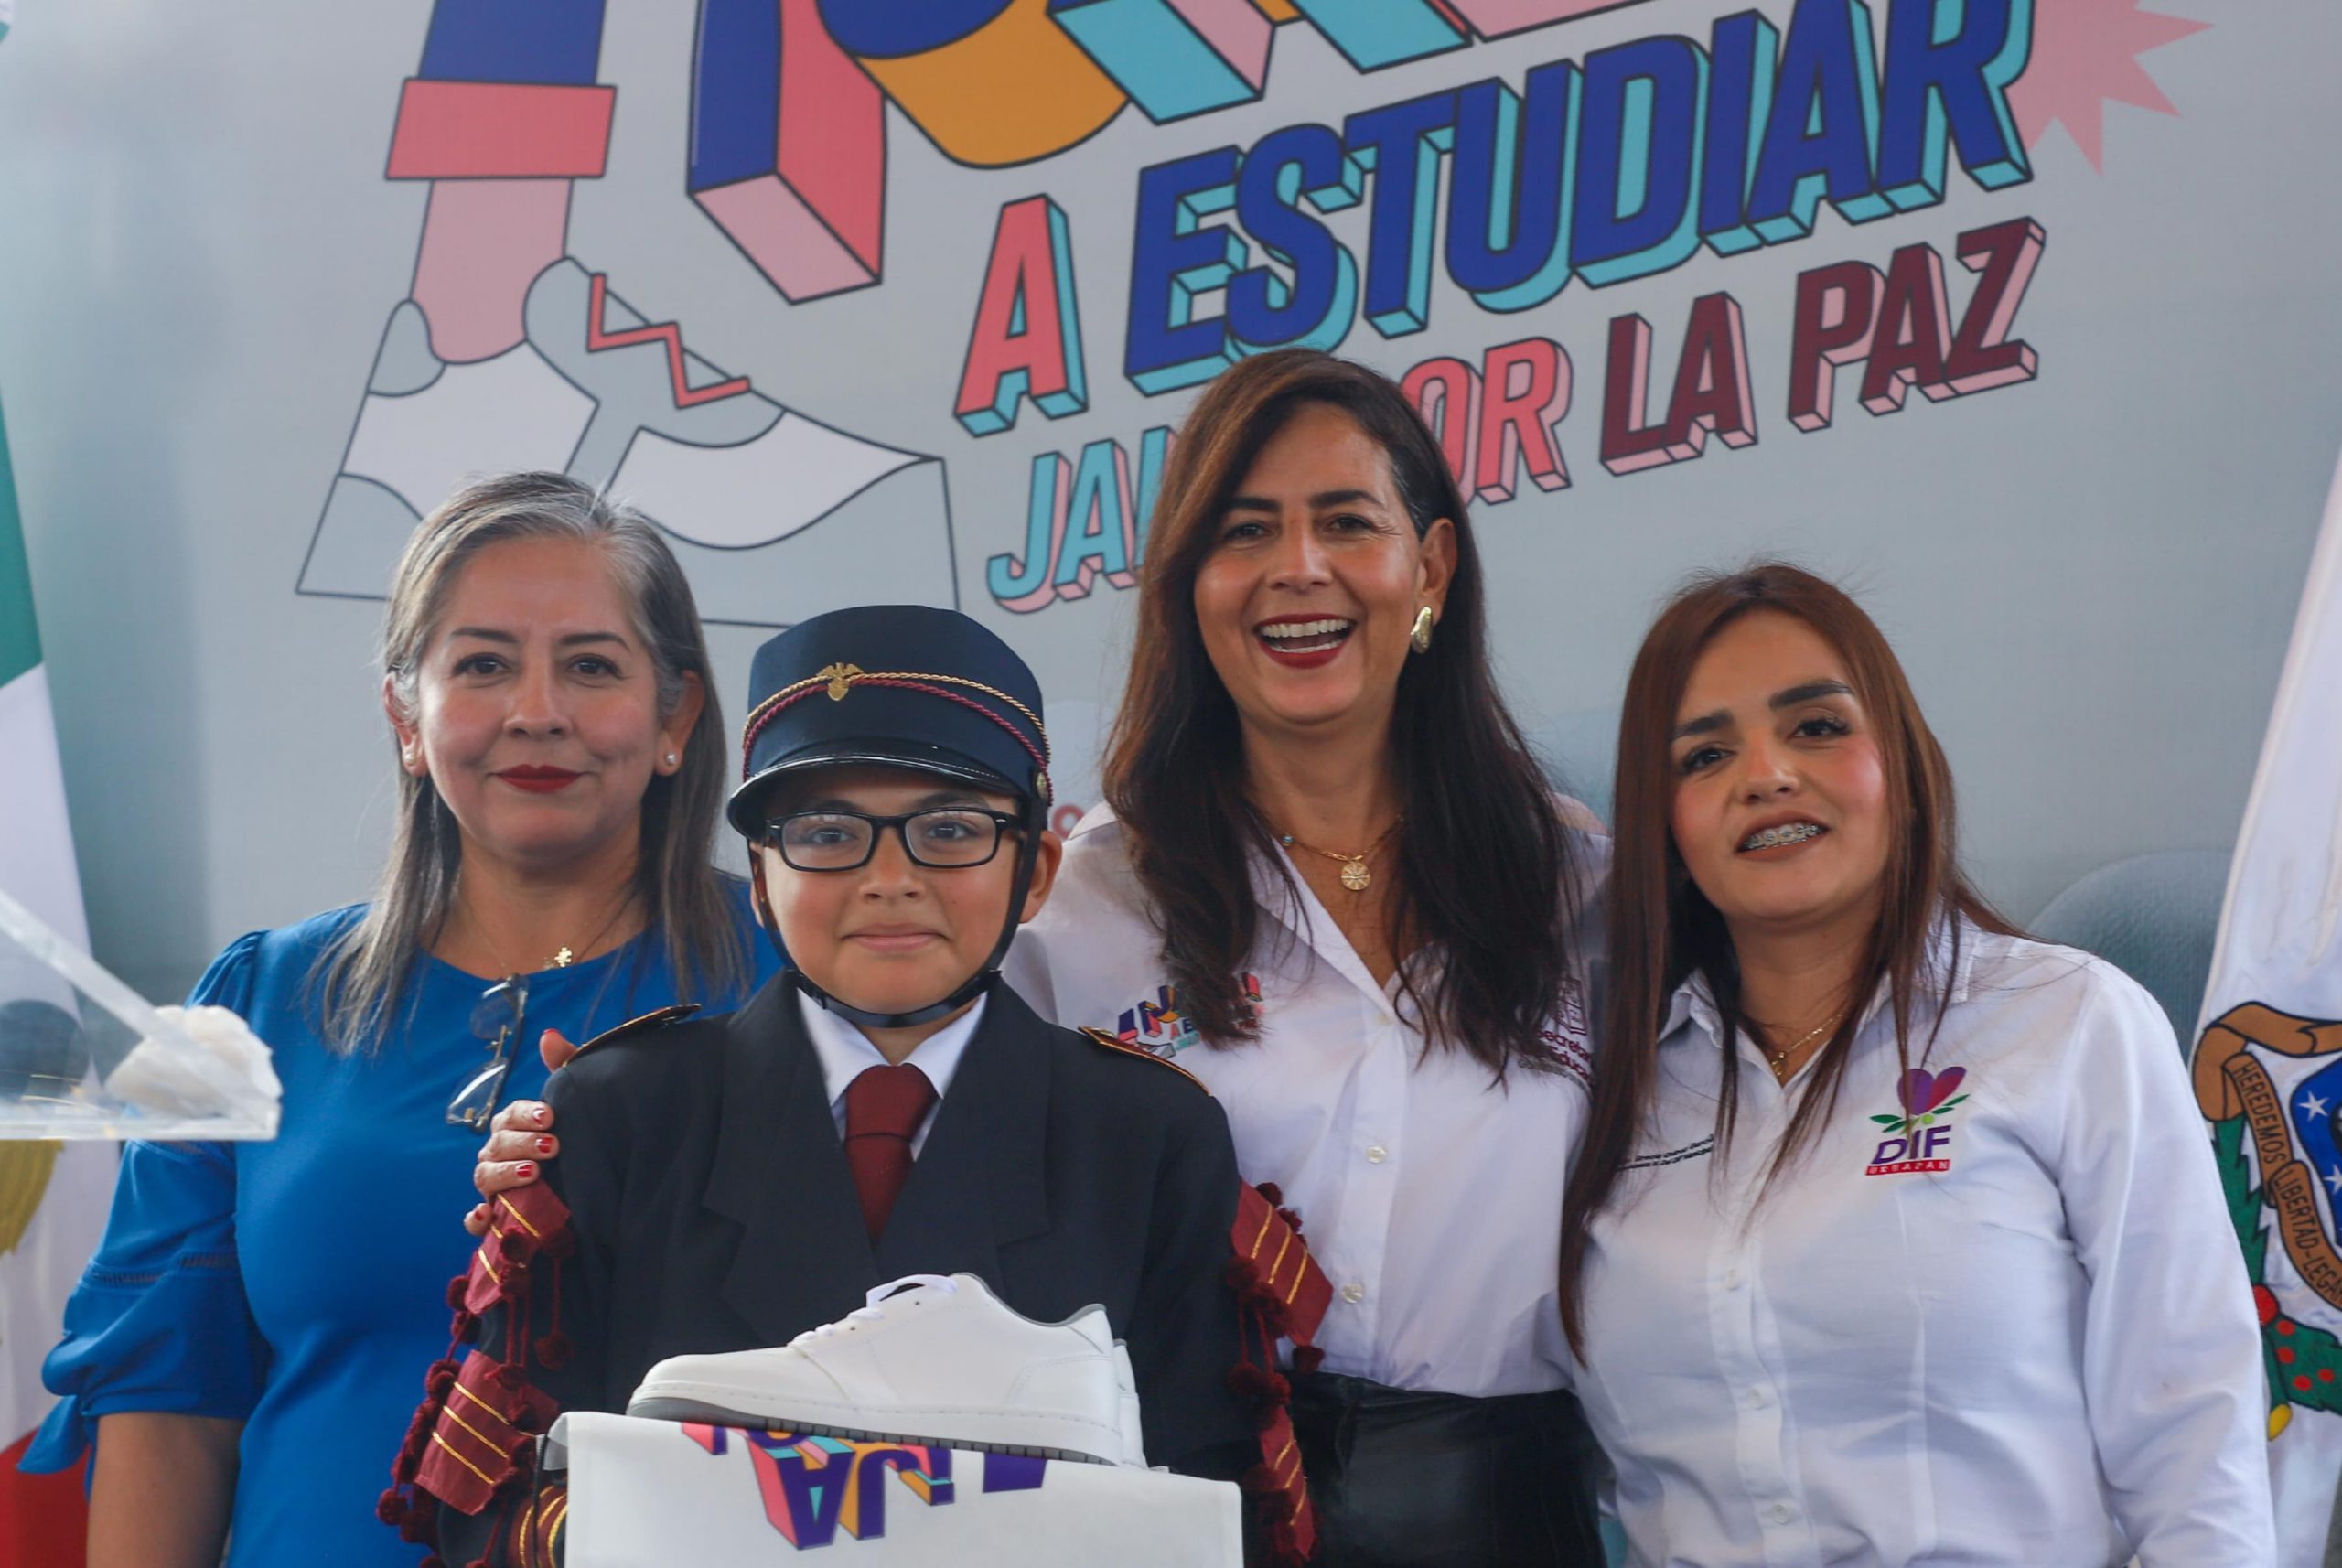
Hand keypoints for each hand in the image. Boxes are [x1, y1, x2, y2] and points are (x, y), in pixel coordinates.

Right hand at [459, 1029, 578, 1235]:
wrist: (605, 1191)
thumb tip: (549, 1035)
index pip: (509, 1116)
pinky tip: (487, 1214)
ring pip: (483, 1177)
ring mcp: (497, 1188)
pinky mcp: (501, 1220)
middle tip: (553, 1146)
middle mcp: (501, 1157)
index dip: (525, 1114)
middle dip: (521, 1143)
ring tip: (533, 1173)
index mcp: (516, 1129)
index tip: (551, 1116)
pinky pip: (476, 1222)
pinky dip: (476, 1219)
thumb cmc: (581, 1140)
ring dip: (504, 1174)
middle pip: (496, 1145)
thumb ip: (565, 1067)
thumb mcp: (579, 1104)